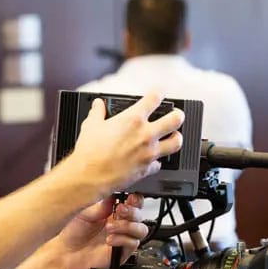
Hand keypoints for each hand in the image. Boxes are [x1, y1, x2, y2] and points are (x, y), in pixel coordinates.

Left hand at [54, 194, 148, 268]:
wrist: (67, 253)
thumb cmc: (74, 232)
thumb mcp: (86, 212)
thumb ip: (102, 205)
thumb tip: (115, 194)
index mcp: (114, 211)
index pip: (134, 202)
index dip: (135, 199)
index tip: (129, 197)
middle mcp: (121, 224)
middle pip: (140, 215)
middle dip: (132, 211)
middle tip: (119, 210)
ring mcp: (123, 238)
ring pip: (140, 229)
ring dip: (127, 226)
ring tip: (109, 227)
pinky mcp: (122, 252)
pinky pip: (132, 244)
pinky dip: (122, 239)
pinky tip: (109, 239)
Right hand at [65, 92, 184, 200]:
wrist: (89, 176)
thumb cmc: (89, 152)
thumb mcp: (91, 125)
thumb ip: (97, 112)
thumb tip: (98, 105)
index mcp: (133, 119)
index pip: (154, 98)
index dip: (159, 91)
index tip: (160, 91)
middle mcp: (145, 134)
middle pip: (175, 119)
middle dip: (178, 114)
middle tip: (176, 114)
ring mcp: (149, 152)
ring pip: (176, 142)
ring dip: (176, 137)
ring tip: (173, 136)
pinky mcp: (147, 169)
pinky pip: (160, 164)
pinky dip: (157, 161)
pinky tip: (153, 159)